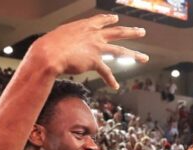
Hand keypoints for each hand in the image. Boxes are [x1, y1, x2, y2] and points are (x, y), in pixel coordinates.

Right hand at [27, 14, 147, 89]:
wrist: (49, 54)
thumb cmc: (47, 46)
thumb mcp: (58, 36)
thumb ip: (65, 38)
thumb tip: (61, 44)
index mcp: (84, 26)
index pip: (100, 21)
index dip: (109, 20)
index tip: (115, 19)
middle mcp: (94, 35)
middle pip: (117, 32)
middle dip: (131, 32)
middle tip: (141, 32)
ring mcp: (96, 47)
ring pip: (120, 51)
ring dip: (134, 55)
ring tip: (144, 58)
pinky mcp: (94, 61)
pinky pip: (106, 72)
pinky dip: (110, 80)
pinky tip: (115, 86)